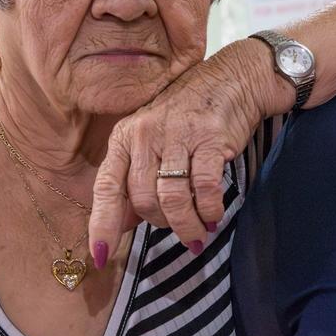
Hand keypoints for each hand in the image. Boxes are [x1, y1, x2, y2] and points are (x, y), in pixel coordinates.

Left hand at [88, 39, 283, 263]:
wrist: (234, 79)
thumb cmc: (191, 114)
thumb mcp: (154, 139)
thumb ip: (137, 179)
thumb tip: (123, 224)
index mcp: (126, 137)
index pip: (106, 187)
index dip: (103, 224)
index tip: (102, 255)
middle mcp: (145, 134)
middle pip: (143, 199)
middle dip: (161, 224)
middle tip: (179, 228)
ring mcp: (177, 134)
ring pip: (172, 198)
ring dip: (186, 225)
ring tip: (198, 233)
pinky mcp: (209, 137)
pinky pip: (203, 187)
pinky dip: (209, 209)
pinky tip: (214, 215)